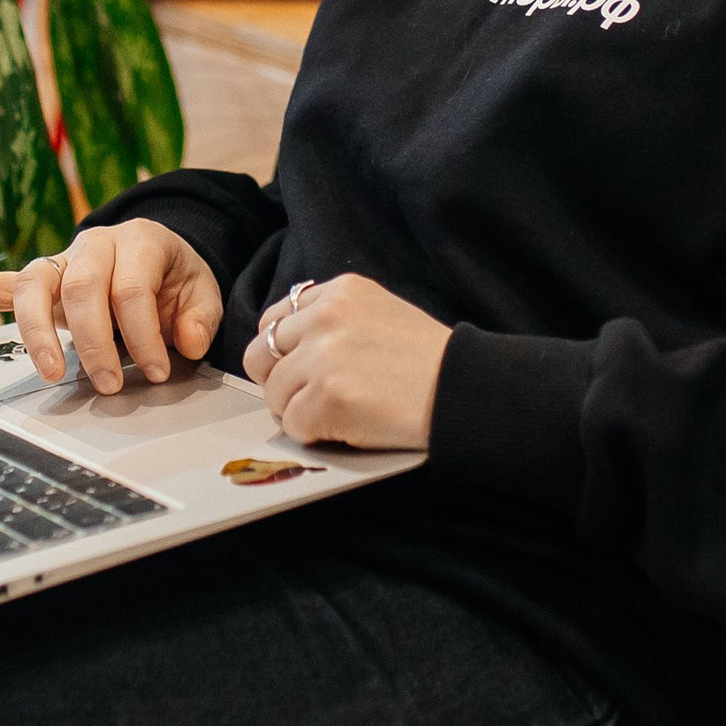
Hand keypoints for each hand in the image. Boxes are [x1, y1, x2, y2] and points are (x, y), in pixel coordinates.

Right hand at [0, 219, 222, 394]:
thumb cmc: (174, 280)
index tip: (156, 372)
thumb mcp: (202, 292)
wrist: (156, 256)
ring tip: (49, 373)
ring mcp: (61, 260)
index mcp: (139, 242)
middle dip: (94, 342)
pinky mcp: (39, 279)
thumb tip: (187, 343)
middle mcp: (94, 244)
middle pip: (82, 287)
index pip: (131, 288)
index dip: (144, 334)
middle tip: (110, 385)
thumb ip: (200, 316)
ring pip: (34, 283)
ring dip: (37, 332)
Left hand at [241, 274, 450, 451]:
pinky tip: (347, 427)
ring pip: (273, 393)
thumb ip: (336, 319)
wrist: (465, 390)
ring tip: (338, 413)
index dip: (282, 350)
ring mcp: (322, 358)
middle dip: (277, 380)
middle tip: (305, 397)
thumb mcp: (381, 311)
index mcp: (340, 291)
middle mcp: (326, 317)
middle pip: (259, 354)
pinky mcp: (325, 399)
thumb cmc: (431, 360)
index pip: (276, 319)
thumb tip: (291, 346)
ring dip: (298, 410)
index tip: (298, 368)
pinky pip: (292, 424)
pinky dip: (314, 434)